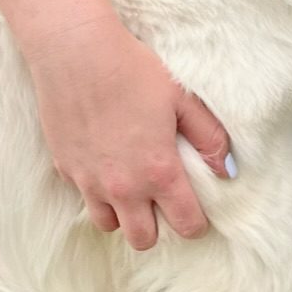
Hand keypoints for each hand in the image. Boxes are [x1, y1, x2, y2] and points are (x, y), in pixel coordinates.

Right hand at [28, 14, 234, 248]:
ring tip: (130, 185)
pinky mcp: (65, 169)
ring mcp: (89, 181)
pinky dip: (96, 188)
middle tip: (161, 201)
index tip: (196, 211)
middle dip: (156, 227)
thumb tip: (227, 171)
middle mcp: (123, 186)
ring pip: (108, 225)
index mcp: (158, 171)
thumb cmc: (133, 69)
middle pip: (143, 240)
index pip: (185, 225)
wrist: (76, 52)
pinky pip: (84, 195)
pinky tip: (103, 160)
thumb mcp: (181, 98)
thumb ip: (208, 137)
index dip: (196, 223)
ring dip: (122, 212)